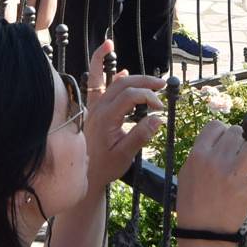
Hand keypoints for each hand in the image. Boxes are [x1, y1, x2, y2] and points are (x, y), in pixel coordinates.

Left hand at [82, 46, 168, 192]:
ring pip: (111, 81)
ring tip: (148, 76)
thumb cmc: (104, 166)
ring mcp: (94, 107)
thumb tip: (158, 118)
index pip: (130, 95)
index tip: (161, 107)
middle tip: (162, 84)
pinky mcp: (93, 110)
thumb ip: (140, 136)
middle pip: (123, 83)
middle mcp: (98, 108)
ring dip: (131, 76)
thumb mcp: (125, 155)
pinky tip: (122, 71)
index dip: (148, 97)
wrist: (84, 174)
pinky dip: (109, 75)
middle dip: (144, 80)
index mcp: (106, 117)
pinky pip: (99, 86)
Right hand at [175, 117, 246, 235]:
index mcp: (198, 155)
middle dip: (241, 139)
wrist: (204, 233)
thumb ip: (204, 151)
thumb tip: (226, 135)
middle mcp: (216, 161)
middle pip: (237, 132)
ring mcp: (234, 175)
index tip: (227, 141)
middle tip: (241, 151)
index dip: (224, 132)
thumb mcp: (187, 172)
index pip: (216, 126)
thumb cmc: (193, 202)